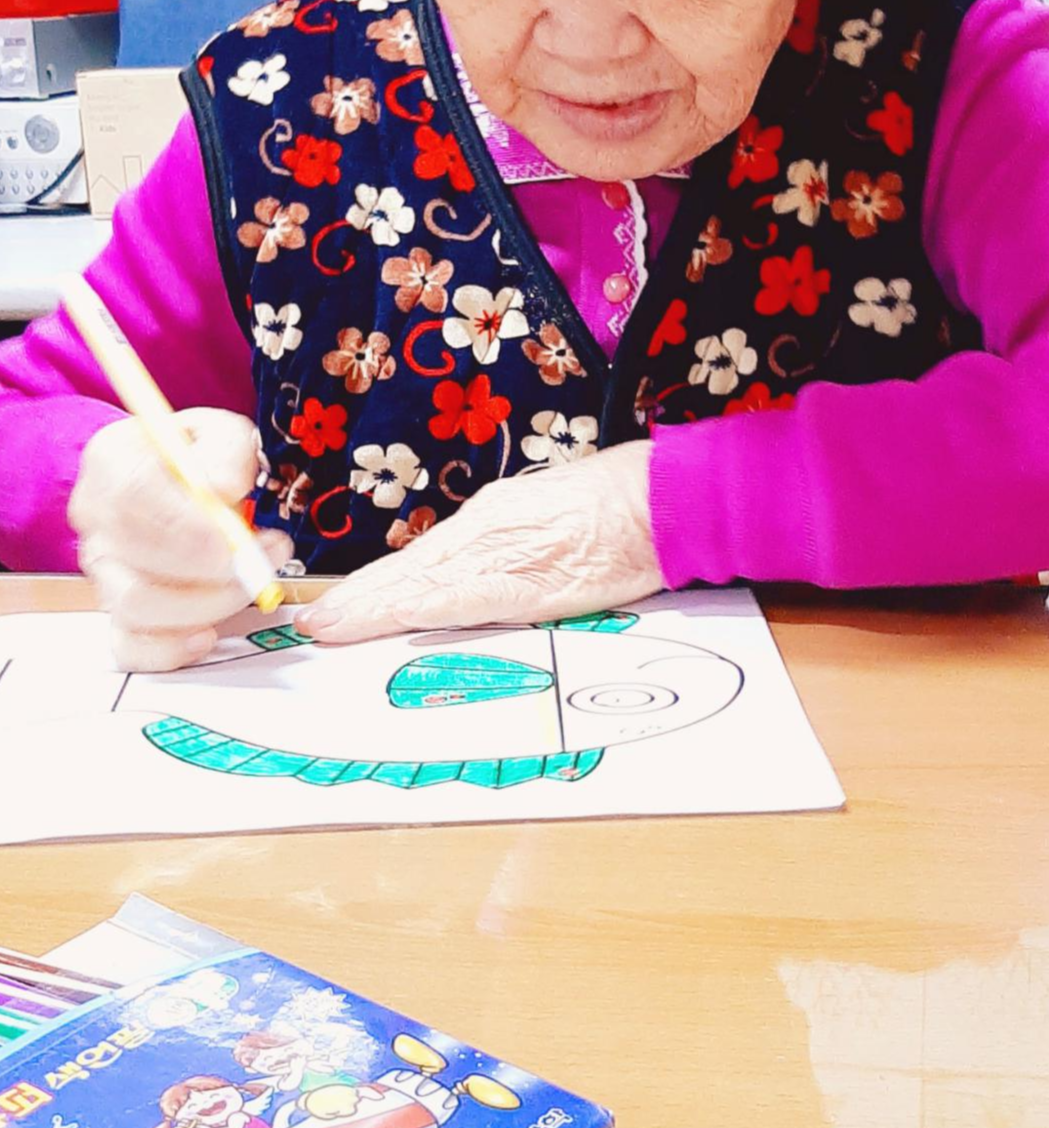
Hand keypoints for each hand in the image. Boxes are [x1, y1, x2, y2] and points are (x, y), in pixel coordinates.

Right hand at [70, 409, 293, 672]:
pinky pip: (130, 646)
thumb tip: (221, 490)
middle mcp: (95, 517)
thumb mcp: (223, 434)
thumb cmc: (201, 458)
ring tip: (252, 582)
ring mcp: (102, 568)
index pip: (132, 497)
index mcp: (112, 461)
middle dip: (209, 571)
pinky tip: (208, 633)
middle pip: (135, 559)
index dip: (184, 527)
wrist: (184, 483)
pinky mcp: (117, 610)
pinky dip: (170, 649)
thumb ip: (227, 451)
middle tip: (265, 558)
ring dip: (205, 604)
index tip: (231, 543)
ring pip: (136, 606)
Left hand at [295, 441, 661, 643]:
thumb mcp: (552, 521)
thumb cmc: (618, 508)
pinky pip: (461, 597)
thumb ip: (515, 550)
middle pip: (409, 570)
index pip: (422, 559)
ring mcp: (503, 552)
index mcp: (494, 519)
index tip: (337, 605)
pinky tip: (388, 619)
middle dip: (358, 599)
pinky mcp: (526, 578)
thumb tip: (480, 580)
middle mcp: (487, 530)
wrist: (659, 500)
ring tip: (327, 627)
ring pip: (421, 582)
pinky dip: (417, 608)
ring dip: (371, 607)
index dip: (376, 585)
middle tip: (311, 621)